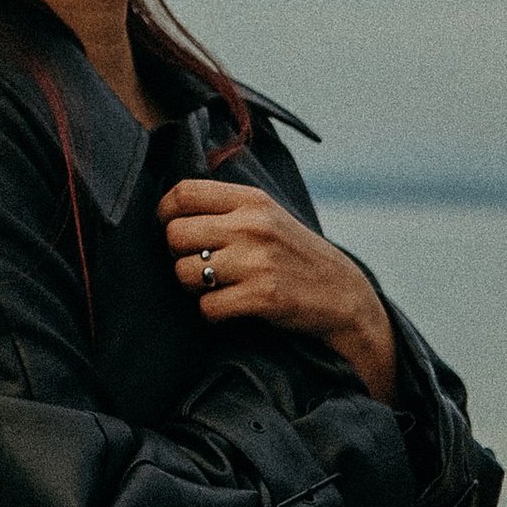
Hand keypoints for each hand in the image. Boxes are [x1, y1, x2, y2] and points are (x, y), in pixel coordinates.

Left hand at [158, 177, 398, 402]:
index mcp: (250, 200)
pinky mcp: (263, 297)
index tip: (171, 228)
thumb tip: (167, 208)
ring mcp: (258, 262)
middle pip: (175, 235)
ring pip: (185, 273)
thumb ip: (225, 207)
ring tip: (216, 287)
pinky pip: (207, 307)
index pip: (183, 193)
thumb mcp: (266, 215)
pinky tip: (229, 308)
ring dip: (193, 288)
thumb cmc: (293, 254)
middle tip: (199, 265)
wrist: (341, 294)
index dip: (165, 212)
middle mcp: (252, 226)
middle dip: (179, 256)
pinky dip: (212, 313)